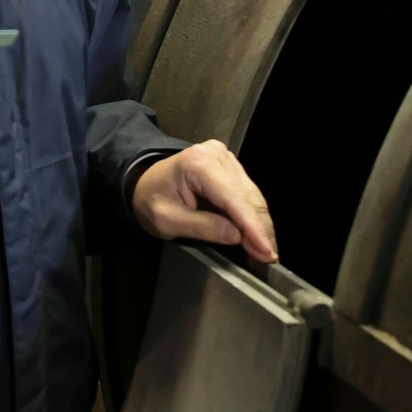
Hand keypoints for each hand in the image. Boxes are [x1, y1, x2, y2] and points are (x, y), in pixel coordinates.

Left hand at [130, 140, 277, 263]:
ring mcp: (225, 158)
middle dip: (259, 228)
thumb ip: (202, 227)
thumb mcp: (167, 221)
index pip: (232, 198)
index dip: (251, 226)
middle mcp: (215, 154)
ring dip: (259, 224)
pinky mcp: (230, 166)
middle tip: (267, 256)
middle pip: (247, 196)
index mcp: (197, 163)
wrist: (143, 182)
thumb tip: (236, 236)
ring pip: (251, 195)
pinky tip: (256, 234)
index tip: (265, 249)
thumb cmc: (150, 200)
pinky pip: (247, 192)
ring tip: (264, 250)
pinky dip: (252, 215)